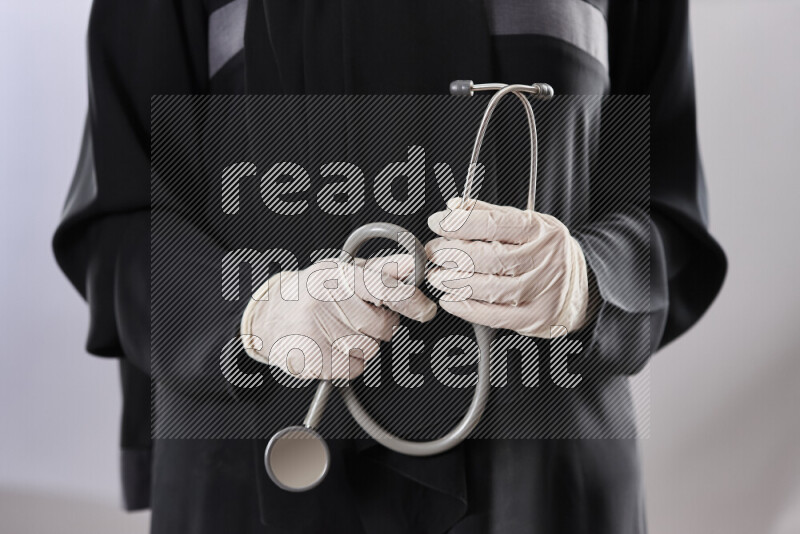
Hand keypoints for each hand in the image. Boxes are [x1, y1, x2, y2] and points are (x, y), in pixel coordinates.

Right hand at [240, 254, 435, 379]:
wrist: (268, 319)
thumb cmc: (311, 293)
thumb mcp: (343, 272)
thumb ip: (381, 270)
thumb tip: (413, 265)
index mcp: (336, 275)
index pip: (384, 287)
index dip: (411, 300)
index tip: (425, 309)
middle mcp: (325, 301)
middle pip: (382, 325)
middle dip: (380, 326)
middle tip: (358, 318)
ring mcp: (317, 331)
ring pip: (370, 349)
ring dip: (363, 345)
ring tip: (339, 332)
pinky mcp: (312, 359)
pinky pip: (354, 368)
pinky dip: (351, 363)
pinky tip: (332, 348)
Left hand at [426, 198, 589, 337]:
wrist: (579, 286)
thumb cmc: (545, 252)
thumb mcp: (527, 223)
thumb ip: (490, 214)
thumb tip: (455, 207)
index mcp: (541, 230)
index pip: (495, 224)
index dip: (461, 224)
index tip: (437, 223)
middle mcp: (545, 259)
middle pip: (491, 257)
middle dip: (453, 254)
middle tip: (433, 252)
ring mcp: (541, 290)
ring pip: (491, 287)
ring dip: (456, 282)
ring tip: (437, 276)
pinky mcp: (534, 317)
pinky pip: (495, 315)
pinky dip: (467, 308)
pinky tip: (450, 299)